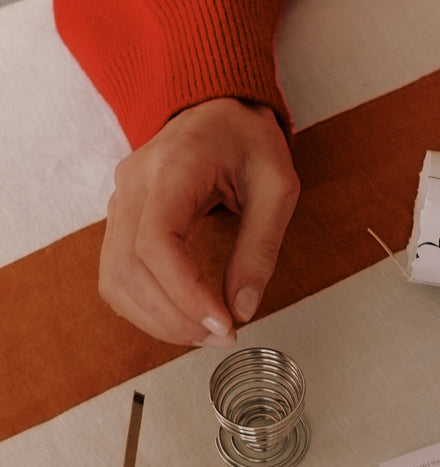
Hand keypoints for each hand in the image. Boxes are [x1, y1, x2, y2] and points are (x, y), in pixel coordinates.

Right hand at [99, 98, 299, 345]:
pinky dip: (143, 308)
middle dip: (175, 316)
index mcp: (173, 167)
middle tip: (221, 336)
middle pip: (129, 268)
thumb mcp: (277, 188)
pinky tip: (180, 319)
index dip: (186, 293)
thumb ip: (261, 248)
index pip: (157, 242)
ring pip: (115, 279)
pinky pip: (116, 277)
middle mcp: (133, 183)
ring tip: (204, 333)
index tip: (223, 323)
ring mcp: (119, 201)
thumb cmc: (249, 142)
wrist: (219, 110)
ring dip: (157, 319)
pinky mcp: (120, 220)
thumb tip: (243, 307)